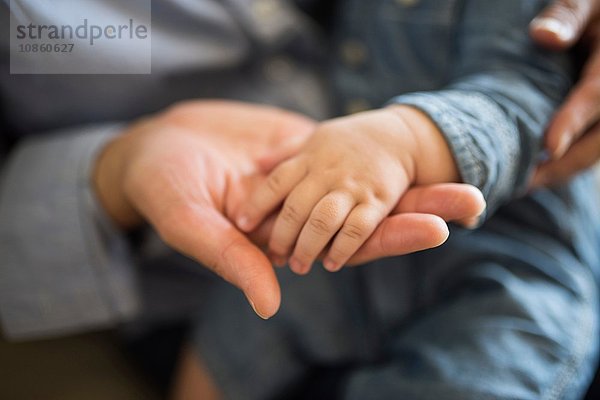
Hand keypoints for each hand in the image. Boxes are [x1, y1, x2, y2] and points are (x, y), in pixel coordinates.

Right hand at [94, 101, 481, 318]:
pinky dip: (378, 146)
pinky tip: (413, 137)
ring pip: (364, 181)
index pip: (345, 245)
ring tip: (462, 162)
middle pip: (368, 214)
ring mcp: (306, 180)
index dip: (387, 237)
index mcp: (284, 241)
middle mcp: (303, 215)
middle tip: (472, 199)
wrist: (156, 144)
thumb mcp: (192, 224)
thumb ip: (230, 259)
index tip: (435, 229)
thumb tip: (271, 304)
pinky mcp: (303, 149)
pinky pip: (346, 150)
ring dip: (410, 176)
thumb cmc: (163, 189)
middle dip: (418, 207)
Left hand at [530, 0, 599, 185]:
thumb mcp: (588, 0)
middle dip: (566, 163)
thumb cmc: (596, 6)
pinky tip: (538, 170)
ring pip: (598, 148)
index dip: (574, 120)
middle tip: (523, 182)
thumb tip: (543, 36)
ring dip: (565, 168)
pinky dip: (569, 160)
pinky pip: (594, 145)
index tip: (549, 146)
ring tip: (523, 183)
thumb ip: (568, 14)